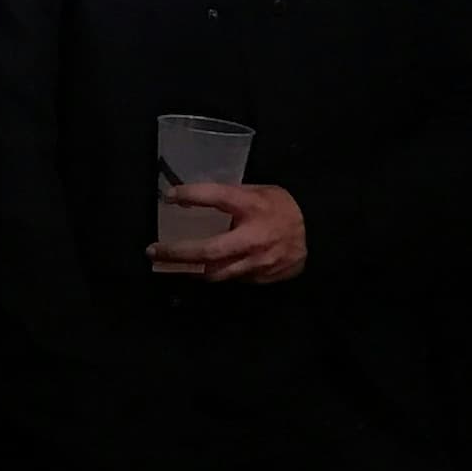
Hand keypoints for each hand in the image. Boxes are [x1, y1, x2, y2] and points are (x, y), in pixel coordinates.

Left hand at [146, 181, 306, 284]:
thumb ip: (231, 197)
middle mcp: (254, 237)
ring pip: (215, 273)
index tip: (169, 197)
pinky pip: (230, 278)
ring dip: (189, 270)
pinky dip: (213, 274)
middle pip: (208, 251)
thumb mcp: (260, 192)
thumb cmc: (284, 208)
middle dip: (176, 253)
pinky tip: (199, 270)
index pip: (218, 197)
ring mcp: (257, 262)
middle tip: (153, 251)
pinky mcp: (260, 277)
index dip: (191, 195)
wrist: (318, 234)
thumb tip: (195, 198)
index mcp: (253, 206)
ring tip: (169, 265)